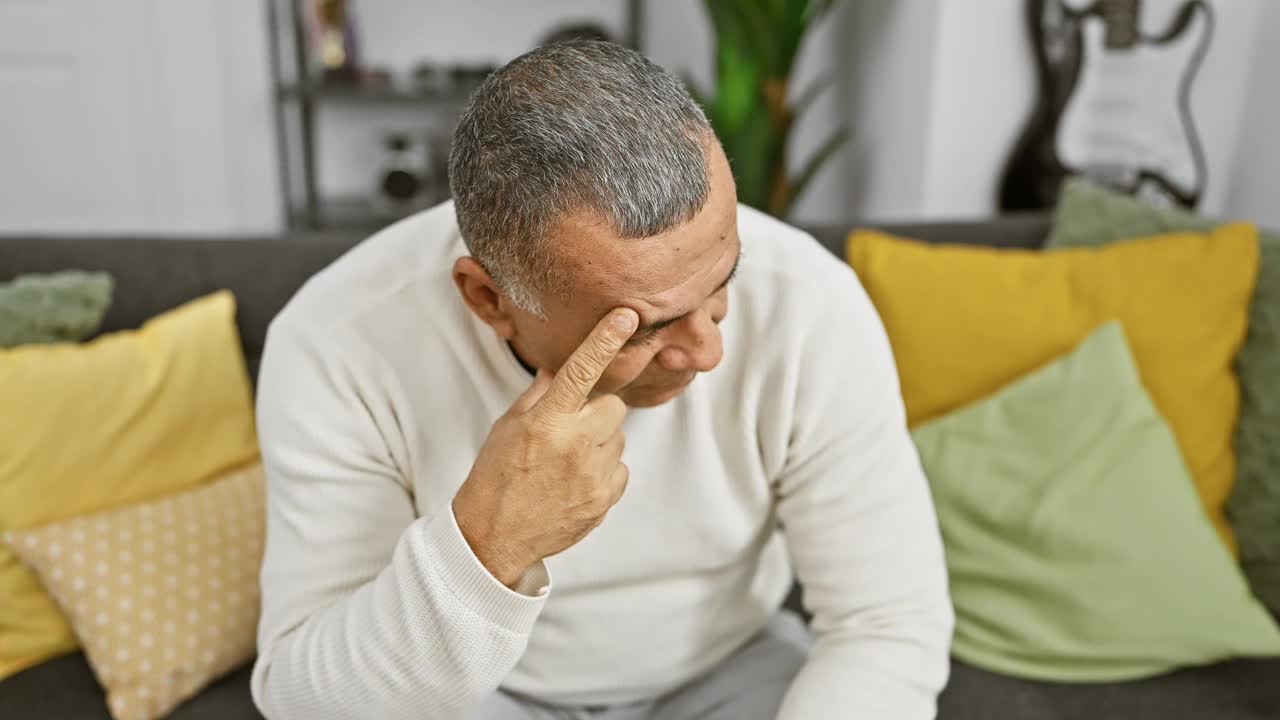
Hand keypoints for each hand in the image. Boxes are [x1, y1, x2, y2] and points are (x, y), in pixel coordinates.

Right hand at [452, 308, 638, 587]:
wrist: (494, 536)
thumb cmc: (495, 477)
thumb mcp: (508, 427)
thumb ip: (539, 396)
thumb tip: (559, 369)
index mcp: (547, 421)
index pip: (581, 370)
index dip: (605, 340)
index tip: (627, 316)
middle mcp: (575, 444)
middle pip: (613, 405)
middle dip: (597, 410)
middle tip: (569, 428)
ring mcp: (593, 474)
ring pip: (617, 437)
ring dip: (599, 441)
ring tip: (565, 461)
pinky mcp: (605, 498)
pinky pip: (620, 468)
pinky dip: (603, 470)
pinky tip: (574, 481)